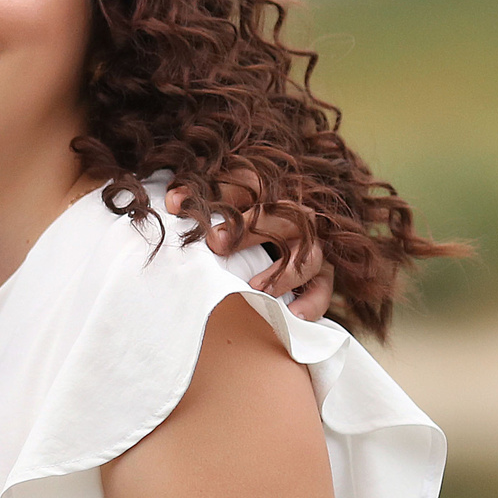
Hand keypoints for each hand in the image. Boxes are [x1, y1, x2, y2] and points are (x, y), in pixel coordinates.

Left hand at [167, 176, 334, 322]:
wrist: (283, 227)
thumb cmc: (242, 213)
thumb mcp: (221, 197)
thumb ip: (199, 197)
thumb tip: (174, 202)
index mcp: (271, 190)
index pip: (248, 183)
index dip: (221, 195)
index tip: (184, 209)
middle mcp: (297, 214)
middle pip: (282, 216)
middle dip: (250, 230)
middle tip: (217, 245)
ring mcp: (313, 243)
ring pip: (309, 254)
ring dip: (284, 272)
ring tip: (256, 288)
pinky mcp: (322, 271)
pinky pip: (323, 286)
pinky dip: (313, 301)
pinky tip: (294, 314)